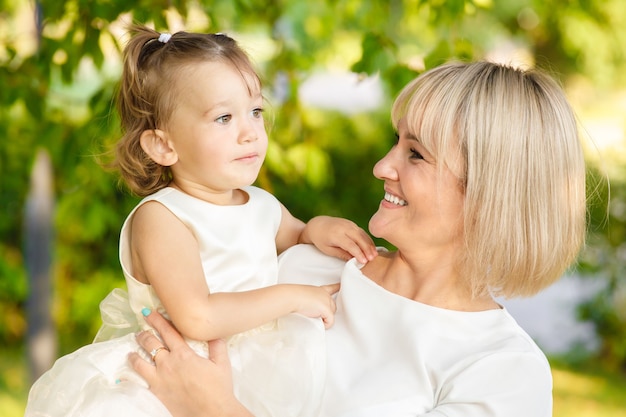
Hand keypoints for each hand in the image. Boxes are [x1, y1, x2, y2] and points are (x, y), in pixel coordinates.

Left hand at [128, 310, 252, 416]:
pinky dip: (132, 376)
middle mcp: (168, 364)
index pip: (167, 332)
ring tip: (131, 351)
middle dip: (143, 334)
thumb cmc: (218, 389)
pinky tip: (127, 374)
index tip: (149, 313)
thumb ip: (217, 346)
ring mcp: (160, 379)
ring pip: (140, 362)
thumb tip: (215, 333)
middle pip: (150, 344)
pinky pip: (139, 381)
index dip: (157, 320)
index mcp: (183, 354)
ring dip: (134, 354)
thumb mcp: (222, 364)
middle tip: (140, 330)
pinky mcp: (156, 393)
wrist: (212, 413)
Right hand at [289, 283, 338, 328]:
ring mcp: (327, 301)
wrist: (291, 297)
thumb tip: (311, 310)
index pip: (332, 288)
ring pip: (332, 314)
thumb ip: (311, 300)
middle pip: (333, 305)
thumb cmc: (293, 296)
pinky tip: (319, 324)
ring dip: (325, 318)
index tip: (342, 285)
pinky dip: (326, 325)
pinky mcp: (327, 309)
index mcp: (319, 290)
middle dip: (327, 312)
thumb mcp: (304, 296)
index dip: (338, 287)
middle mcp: (325, 294)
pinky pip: (330, 321)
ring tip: (315, 319)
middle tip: (317, 315)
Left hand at [300, 216, 377, 263]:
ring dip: (369, 244)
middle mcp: (343, 227)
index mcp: (336, 234)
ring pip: (362, 234)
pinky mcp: (352, 223)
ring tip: (375, 255)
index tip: (364, 261)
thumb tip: (354, 260)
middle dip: (367, 249)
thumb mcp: (328, 249)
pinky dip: (367, 240)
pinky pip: (361, 232)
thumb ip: (341, 254)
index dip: (358, 253)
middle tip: (372, 259)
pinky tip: (371, 248)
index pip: (350, 245)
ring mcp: (348, 224)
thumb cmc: (321, 240)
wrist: (317, 225)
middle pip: (359, 238)